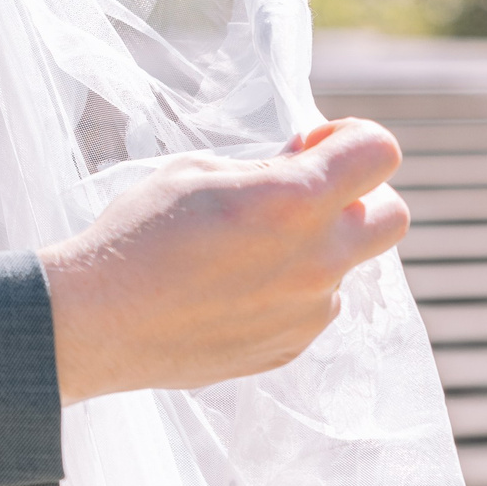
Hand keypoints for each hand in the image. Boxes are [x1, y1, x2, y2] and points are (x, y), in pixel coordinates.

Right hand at [39, 120, 409, 401]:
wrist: (93, 321)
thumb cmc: (134, 234)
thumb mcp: (194, 174)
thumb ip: (265, 167)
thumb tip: (306, 161)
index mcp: (294, 201)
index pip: (380, 151)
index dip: (351, 137)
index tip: (313, 145)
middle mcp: (317, 259)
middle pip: (393, 216)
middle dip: (358, 197)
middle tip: (300, 198)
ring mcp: (307, 311)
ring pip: (345, 267)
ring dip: (313, 250)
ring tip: (241, 254)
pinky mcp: (288, 348)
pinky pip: (311, 309)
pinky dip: (286, 293)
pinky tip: (227, 291)